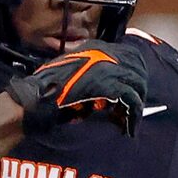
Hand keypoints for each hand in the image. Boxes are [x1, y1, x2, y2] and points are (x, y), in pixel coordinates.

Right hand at [7, 44, 148, 136]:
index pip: (128, 55)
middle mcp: (103, 54)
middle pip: (137, 68)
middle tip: (135, 107)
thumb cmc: (50, 88)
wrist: (38, 97)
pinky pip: (130, 99)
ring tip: (130, 121)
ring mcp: (107, 67)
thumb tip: (109, 92)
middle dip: (139, 88)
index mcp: (94, 48)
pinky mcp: (108, 85)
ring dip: (136, 104)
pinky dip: (132, 116)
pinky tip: (129, 128)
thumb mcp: (74, 74)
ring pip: (136, 84)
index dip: (135, 74)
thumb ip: (92, 75)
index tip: (135, 90)